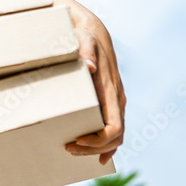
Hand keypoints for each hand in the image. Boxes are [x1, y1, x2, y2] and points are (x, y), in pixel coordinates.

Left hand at [66, 26, 125, 164]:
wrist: (94, 32)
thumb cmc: (85, 37)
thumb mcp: (83, 39)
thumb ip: (85, 51)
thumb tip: (89, 67)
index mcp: (112, 91)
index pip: (115, 128)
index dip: (99, 141)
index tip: (77, 141)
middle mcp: (117, 100)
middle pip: (115, 138)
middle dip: (93, 148)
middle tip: (68, 149)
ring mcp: (115, 102)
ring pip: (116, 136)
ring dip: (97, 149)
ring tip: (73, 151)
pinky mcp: (108, 101)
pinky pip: (112, 128)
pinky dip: (105, 144)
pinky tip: (94, 154)